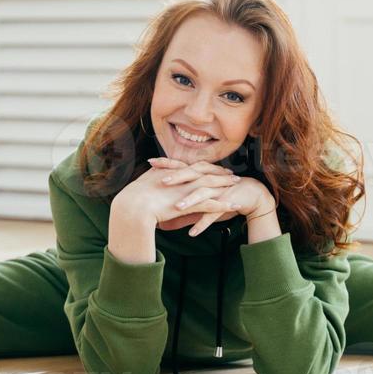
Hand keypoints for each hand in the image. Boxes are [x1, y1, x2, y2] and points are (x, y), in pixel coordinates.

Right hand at [114, 157, 243, 233]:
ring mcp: (187, 190)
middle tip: (233, 175)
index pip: (195, 167)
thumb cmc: (136, 197)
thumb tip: (159, 173)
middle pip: (207, 173)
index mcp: (174, 171)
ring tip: (238, 186)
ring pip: (212, 186)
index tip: (217, 168)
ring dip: (226, 186)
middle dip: (221, 173)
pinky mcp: (189, 204)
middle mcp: (183, 178)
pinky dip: (223, 204)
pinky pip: (211, 204)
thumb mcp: (147, 181)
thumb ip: (156, 176)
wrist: (134, 206)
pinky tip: (234, 206)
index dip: (207, 167)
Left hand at [146, 157, 275, 235]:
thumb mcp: (201, 203)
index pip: (182, 166)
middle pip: (192, 176)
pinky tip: (193, 233)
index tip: (151, 162)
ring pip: (203, 194)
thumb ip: (183, 212)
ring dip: (191, 201)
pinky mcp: (228, 202)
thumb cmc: (222, 195)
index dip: (168, 163)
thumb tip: (162, 224)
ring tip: (177, 208)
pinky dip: (203, 223)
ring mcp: (219, 190)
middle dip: (177, 178)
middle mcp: (209, 179)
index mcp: (201, 174)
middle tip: (162, 182)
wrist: (251, 195)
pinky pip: (214, 213)